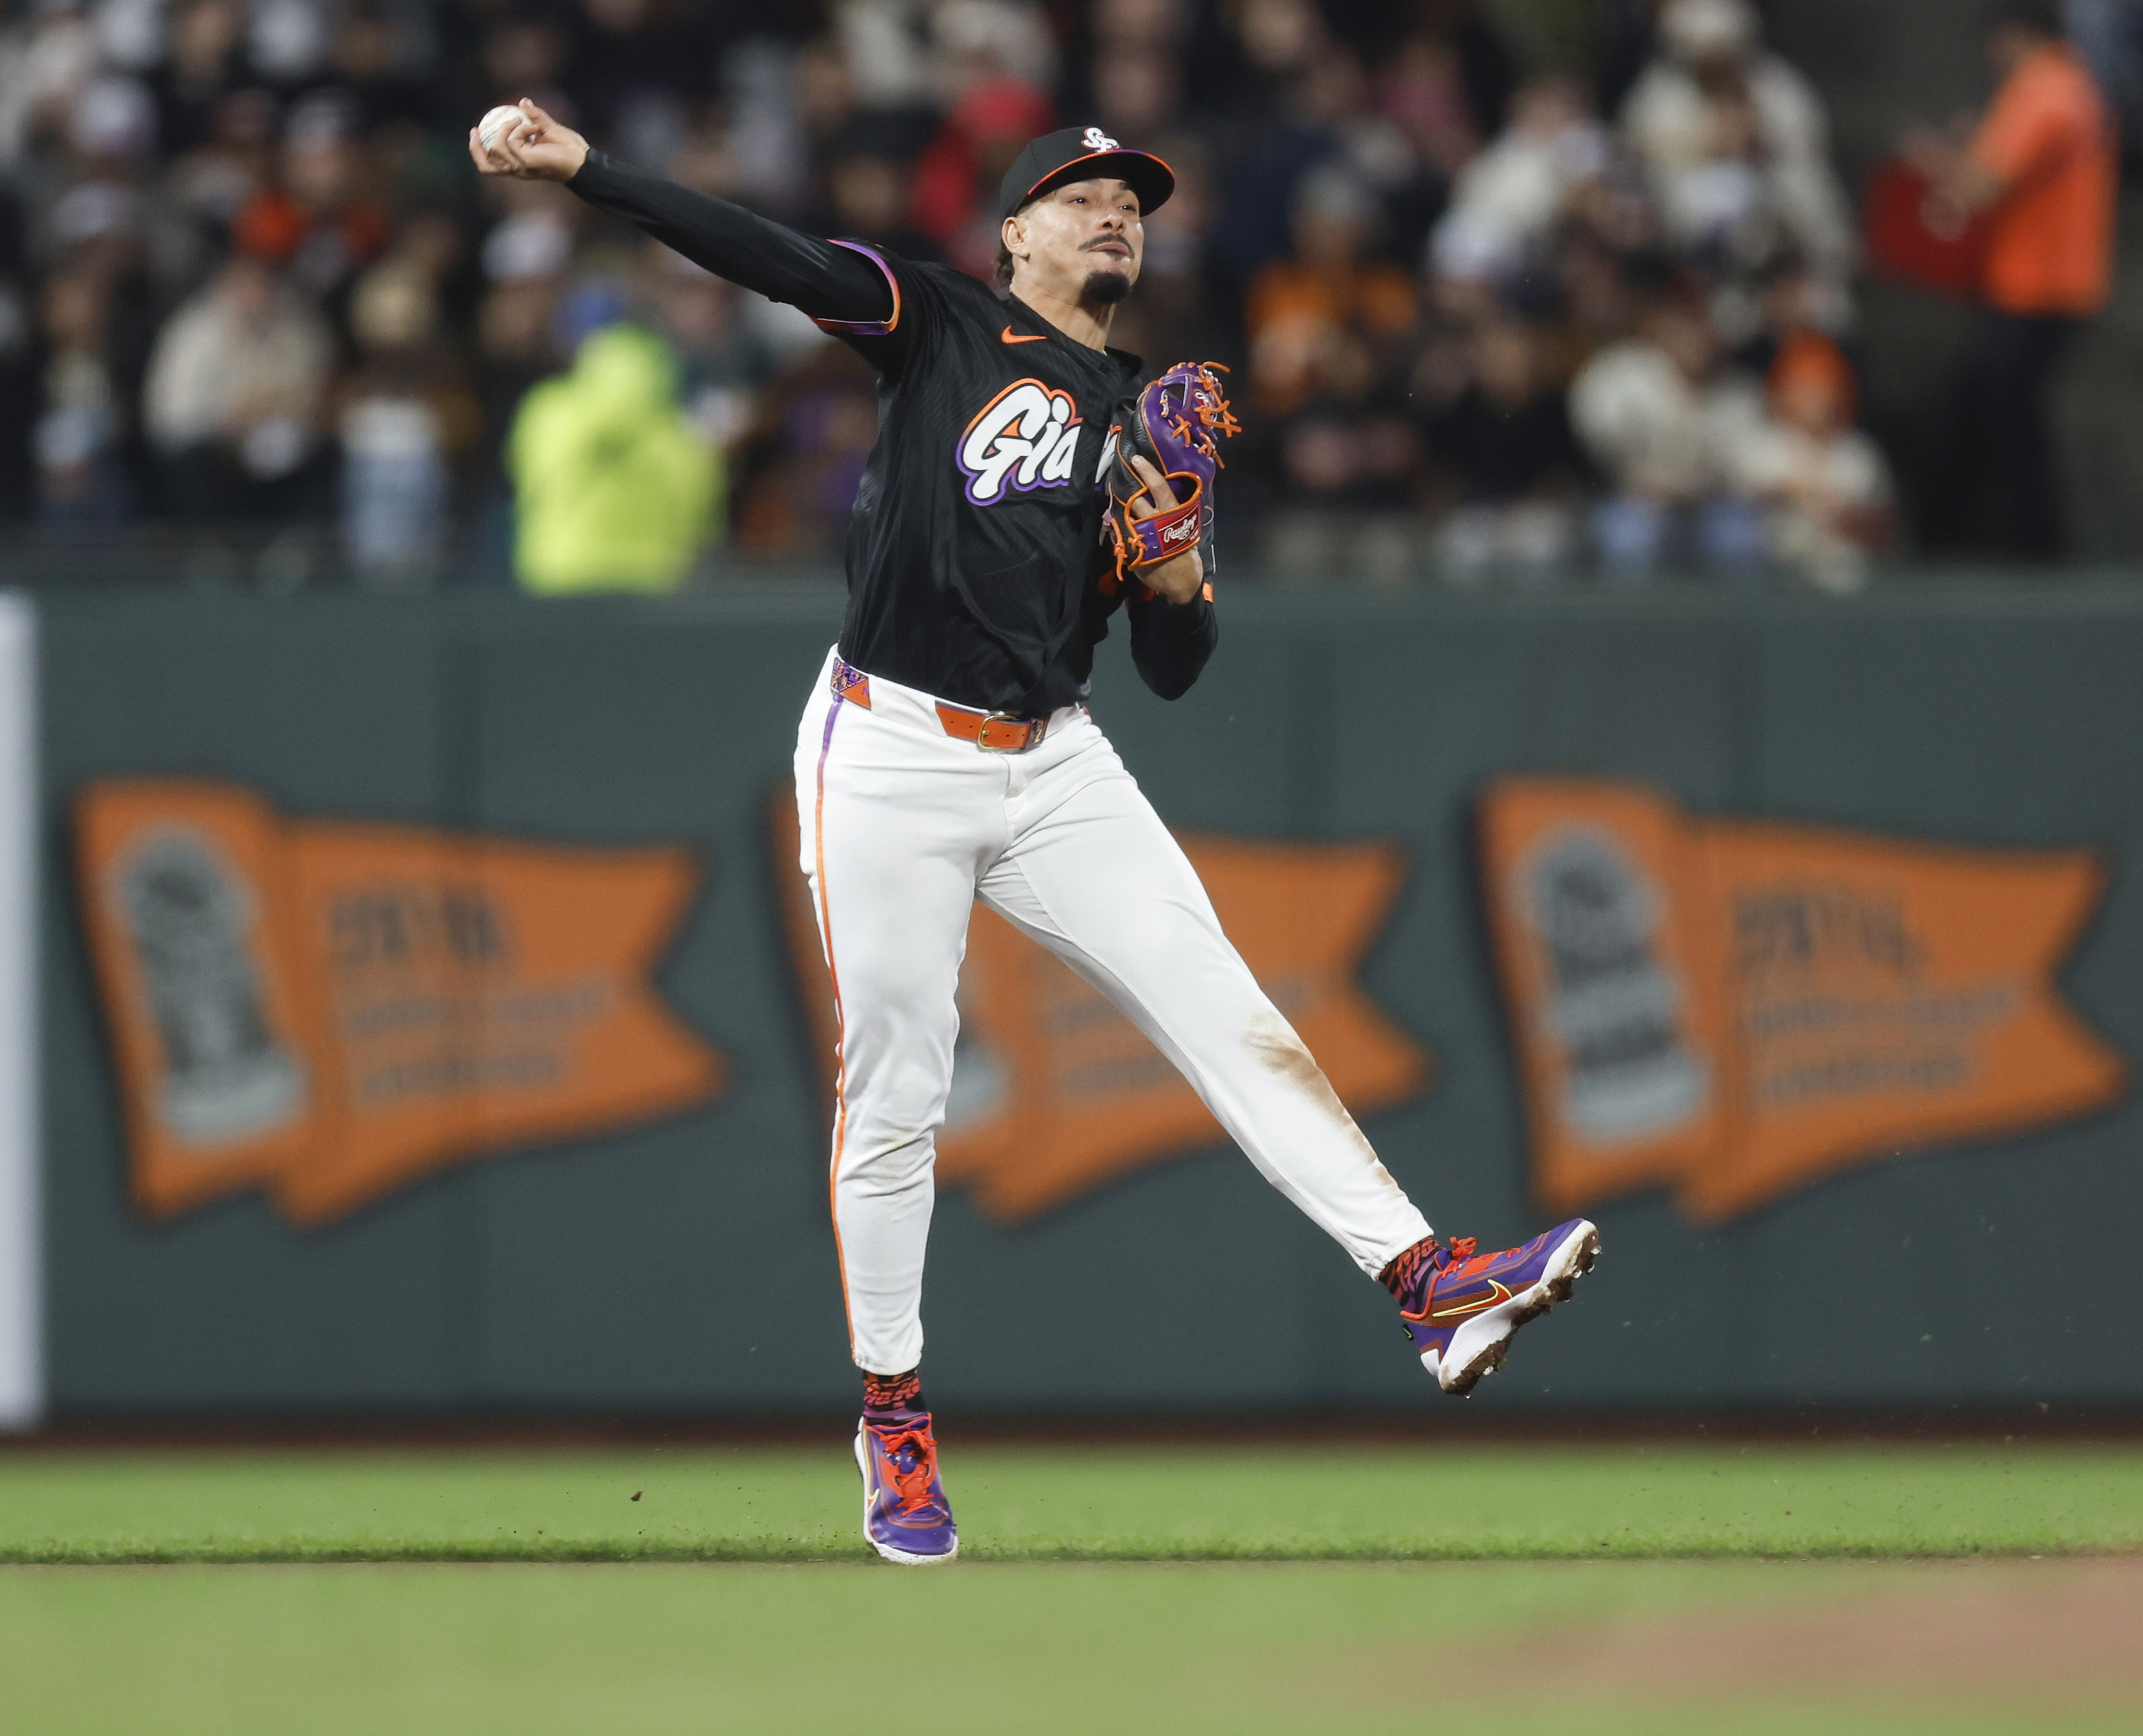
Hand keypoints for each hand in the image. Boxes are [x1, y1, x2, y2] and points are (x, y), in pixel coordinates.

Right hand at [468, 99, 588, 182]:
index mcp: (519, 164)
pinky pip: (512, 141)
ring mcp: (521, 167)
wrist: (583, 160)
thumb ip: (536, 117)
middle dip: (475, 147)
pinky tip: (533, 127)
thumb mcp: (549, 129)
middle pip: (486, 165)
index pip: (491, 164)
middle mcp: (517, 169)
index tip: (476, 130)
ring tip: (520, 120)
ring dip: (504, 129)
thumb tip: (523, 101)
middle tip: (476, 128)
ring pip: (496, 148)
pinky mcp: (527, 162)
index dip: (478, 150)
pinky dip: (519, 129)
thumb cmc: (570, 149)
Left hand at [1126, 454, 1203, 603]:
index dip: (1147, 472)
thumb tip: (1154, 493)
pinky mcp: (1133, 551)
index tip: (1136, 459)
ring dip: (1117, 505)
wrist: (1180, 580)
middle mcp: (1156, 523)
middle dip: (1125, 487)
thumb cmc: (1183, 549)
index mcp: (1172, 514)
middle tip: (1118, 473)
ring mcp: (1143, 537)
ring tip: (1114, 496)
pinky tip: (1112, 521)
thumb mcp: (1183, 526)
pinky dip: (1114, 527)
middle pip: (1136, 499)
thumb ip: (1169, 511)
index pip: (1159, 488)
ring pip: (1124, 515)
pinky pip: (1118, 534)